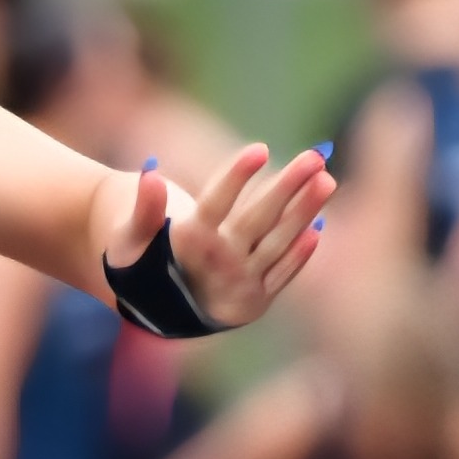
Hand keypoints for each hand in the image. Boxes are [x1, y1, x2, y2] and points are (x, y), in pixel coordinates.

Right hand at [111, 144, 335, 328]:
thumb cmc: (141, 259)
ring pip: (278, 242)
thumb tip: (151, 176)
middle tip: (317, 156)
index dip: (237, 176)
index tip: (261, 149)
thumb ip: (144, 206)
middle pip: (257, 219)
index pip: (216, 203)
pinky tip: (319, 227)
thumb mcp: (131, 235)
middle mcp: (215, 264)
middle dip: (288, 186)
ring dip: (305, 211)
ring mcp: (238, 284)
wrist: (152, 310)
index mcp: (185, 243)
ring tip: (327, 180)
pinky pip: (283, 274)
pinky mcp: (254, 303)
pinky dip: (300, 254)